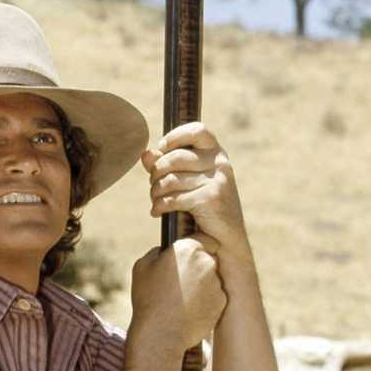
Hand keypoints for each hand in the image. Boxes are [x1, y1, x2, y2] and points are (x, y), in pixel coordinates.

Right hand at [129, 234, 226, 354]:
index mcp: (187, 250)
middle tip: (182, 280)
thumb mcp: (142, 267)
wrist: (161, 335)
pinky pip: (216, 296)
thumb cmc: (148, 300)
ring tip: (183, 299)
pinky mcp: (221, 302)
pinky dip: (207, 301)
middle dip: (198, 266)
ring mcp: (216, 283)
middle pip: (208, 258)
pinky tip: (190, 310)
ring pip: (212, 278)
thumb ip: (157, 252)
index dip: (198, 244)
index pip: (203, 237)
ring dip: (203, 284)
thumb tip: (165, 251)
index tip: (192, 252)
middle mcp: (207, 263)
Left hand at [142, 123, 250, 263]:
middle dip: (156, 172)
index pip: (197, 130)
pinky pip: (174, 198)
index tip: (162, 150)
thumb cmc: (204, 208)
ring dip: (155, 192)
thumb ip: (166, 165)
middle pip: (174, 157)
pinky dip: (160, 206)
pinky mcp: (211, 198)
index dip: (174, 137)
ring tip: (155, 200)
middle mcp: (220, 163)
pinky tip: (157, 212)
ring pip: (171, 180)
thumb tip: (145, 154)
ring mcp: (217, 180)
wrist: (225, 239)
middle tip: (153, 186)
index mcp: (216, 153)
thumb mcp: (188, 182)